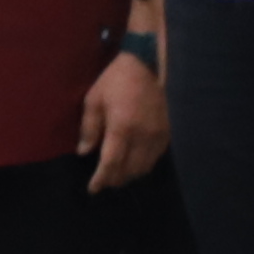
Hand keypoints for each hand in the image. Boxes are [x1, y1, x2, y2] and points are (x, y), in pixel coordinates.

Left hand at [85, 48, 172, 193]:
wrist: (151, 64)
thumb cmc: (117, 80)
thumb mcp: (94, 99)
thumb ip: (89, 128)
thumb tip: (84, 152)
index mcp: (122, 128)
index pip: (111, 163)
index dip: (102, 179)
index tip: (93, 190)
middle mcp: (143, 136)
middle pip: (130, 170)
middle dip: (116, 180)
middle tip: (104, 183)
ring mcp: (160, 136)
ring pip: (145, 167)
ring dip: (130, 175)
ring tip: (118, 176)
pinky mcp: (170, 132)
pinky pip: (156, 157)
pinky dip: (144, 165)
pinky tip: (135, 163)